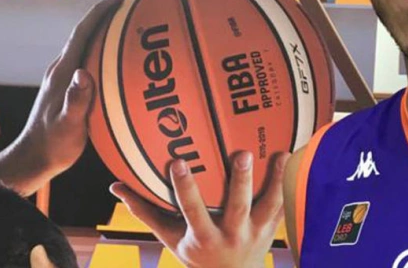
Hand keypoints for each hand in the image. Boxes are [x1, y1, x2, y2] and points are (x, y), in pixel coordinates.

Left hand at [0, 0, 121, 195]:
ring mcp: (63, 78)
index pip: (82, 33)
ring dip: (104, 33)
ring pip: (86, 46)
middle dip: (105, 16)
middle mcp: (62, 70)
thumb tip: (84, 74)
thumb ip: (76, 99)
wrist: (34, 158)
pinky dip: (103, 52)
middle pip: (84, 34)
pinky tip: (118, 61)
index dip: (99, 13)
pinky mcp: (68, 88)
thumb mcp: (68, 125)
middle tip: (130, 6)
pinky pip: (88, 61)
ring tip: (128, 27)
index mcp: (62, 72)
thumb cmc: (53, 145)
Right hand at [111, 151, 288, 267]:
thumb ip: (145, 211)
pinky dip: (287, 184)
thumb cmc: (195, 255)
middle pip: (238, 207)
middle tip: (242, 153)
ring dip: (274, 180)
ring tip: (279, 153)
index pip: (191, 210)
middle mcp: (231, 236)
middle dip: (240, 181)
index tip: (177, 161)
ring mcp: (255, 233)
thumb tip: (116, 187)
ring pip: (267, 205)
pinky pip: (282, 205)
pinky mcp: (271, 229)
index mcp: (203, 237)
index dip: (184, 188)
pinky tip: (292, 157)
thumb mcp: (169, 238)